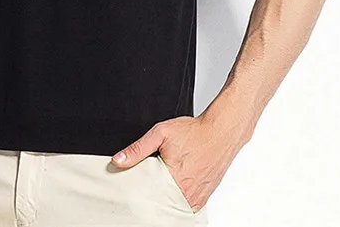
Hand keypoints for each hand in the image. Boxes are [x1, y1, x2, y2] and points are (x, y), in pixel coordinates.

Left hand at [110, 112, 248, 212]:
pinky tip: (171, 191)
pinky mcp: (203, 198)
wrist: (220, 132)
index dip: (138, 192)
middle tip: (144, 187)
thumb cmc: (194, 132)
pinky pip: (185, 207)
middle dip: (150, 196)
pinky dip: (176, 201)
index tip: (131, 188)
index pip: (147, 195)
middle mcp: (187, 193)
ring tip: (157, 187)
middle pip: (160, 203)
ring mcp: (196, 198)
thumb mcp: (161, 133)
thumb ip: (138, 148)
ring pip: (173, 207)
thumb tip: (119, 160)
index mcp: (174, 179)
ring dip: (164, 200)